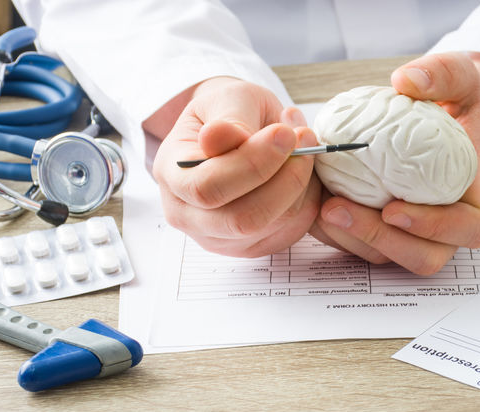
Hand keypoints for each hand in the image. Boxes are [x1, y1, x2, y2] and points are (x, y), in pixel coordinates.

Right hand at [151, 77, 321, 256]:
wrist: (234, 130)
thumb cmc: (227, 112)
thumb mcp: (226, 98)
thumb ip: (228, 118)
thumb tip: (221, 136)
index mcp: (172, 176)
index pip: (207, 188)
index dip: (252, 164)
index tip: (284, 133)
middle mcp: (189, 216)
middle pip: (242, 220)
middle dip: (285, 179)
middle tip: (305, 139)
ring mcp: (221, 238)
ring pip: (273, 225)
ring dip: (301, 184)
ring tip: (304, 145)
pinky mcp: (253, 245)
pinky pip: (292, 230)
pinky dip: (307, 199)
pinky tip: (301, 169)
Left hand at [310, 52, 479, 274]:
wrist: (429, 120)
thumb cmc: (450, 105)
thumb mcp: (458, 80)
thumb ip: (444, 73)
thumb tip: (407, 81)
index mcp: (473, 202)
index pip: (466, 230)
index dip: (434, 228)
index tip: (393, 209)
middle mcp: (444, 229)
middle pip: (422, 257)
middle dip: (379, 240)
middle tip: (339, 209)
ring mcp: (411, 237)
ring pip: (384, 257)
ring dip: (350, 238)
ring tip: (320, 206)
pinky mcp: (379, 236)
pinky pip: (357, 247)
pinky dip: (334, 232)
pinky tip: (312, 204)